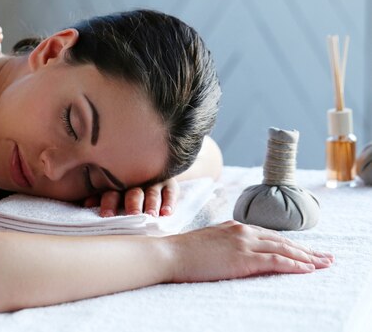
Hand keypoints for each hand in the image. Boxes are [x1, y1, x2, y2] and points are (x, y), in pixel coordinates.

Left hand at [83, 178, 178, 217]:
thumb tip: (85, 204)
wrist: (151, 167)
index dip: (108, 203)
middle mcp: (135, 181)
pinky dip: (169, 201)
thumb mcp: (111, 189)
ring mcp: (153, 181)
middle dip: (132, 204)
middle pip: (133, 192)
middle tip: (133, 215)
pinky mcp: (169, 183)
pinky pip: (170, 191)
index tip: (106, 216)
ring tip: (151, 215)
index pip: (111, 192)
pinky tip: (167, 212)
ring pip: (152, 192)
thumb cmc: (123, 187)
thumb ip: (100, 197)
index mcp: (117, 183)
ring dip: (152, 203)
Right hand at [165, 221, 333, 282]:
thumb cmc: (182, 252)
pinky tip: (308, 270)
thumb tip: (234, 254)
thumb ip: (225, 244)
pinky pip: (277, 260)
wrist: (169, 254)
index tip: (304, 250)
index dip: (290, 243)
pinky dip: (295, 264)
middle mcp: (242, 231)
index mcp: (234, 227)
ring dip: (307, 257)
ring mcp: (244, 243)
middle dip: (306, 249)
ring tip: (324, 264)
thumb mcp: (208, 243)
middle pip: (282, 240)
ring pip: (284, 248)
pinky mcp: (243, 258)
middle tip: (325, 257)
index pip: (270, 235)